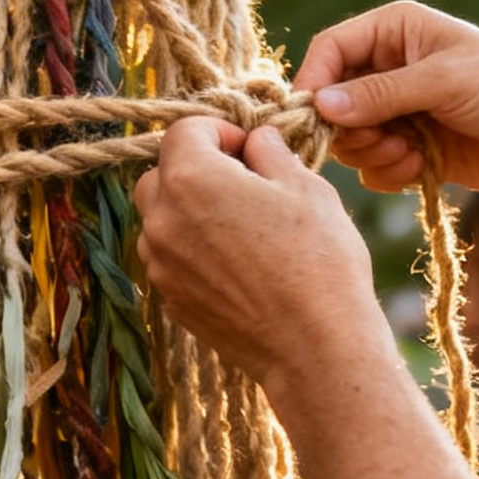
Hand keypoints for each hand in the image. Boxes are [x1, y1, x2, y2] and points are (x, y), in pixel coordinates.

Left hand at [133, 118, 386, 394]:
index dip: (218, 131)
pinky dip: (191, 249)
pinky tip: (236, 263)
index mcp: (190, 180)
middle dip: (196, 168)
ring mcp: (160, 263)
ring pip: (159, 218)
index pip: (183, 131)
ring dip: (189, 210)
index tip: (249, 148)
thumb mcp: (307, 189)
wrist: (315, 347)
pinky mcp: (168, 298)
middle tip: (244, 183)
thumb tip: (256, 138)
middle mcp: (161, 219)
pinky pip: (169, 258)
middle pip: (161, 174)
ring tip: (241, 225)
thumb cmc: (319, 261)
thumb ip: (271, 153)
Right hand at [295, 1, 478, 195]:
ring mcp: (396, 109)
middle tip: (377, 141)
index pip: (330, 49)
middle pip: (331, 100)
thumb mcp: (442, 81)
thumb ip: (378, 94)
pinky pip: (370, 164)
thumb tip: (320, 106)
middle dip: (349, 127)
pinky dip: (386, 171)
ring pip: (347, 136)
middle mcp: (388, 67)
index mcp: (394, 31)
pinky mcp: (406, 146)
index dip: (315, 81)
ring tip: (406, 154)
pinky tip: (417, 167)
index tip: (311, 117)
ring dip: (370, 152)